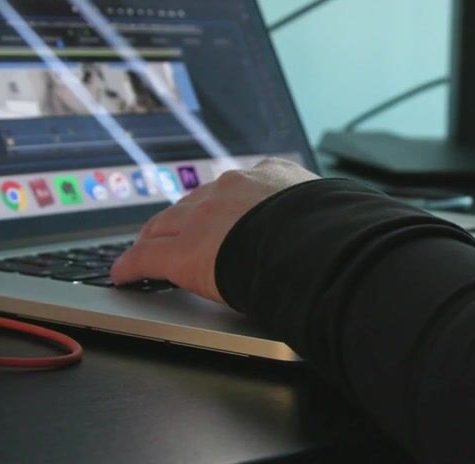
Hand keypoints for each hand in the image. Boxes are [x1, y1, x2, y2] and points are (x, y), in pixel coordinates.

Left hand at [110, 158, 319, 302]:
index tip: (221, 212)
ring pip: (166, 225)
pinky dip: (132, 266)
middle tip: (170, 233)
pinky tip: (124, 275)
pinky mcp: (183, 252)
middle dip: (181, 218)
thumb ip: (325, 216)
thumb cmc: (338, 236)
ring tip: (146, 250)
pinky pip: (146, 257)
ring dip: (155, 238)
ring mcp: (204, 216)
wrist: (318, 246)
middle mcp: (234, 188)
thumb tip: (350, 226)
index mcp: (274, 176)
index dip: (223, 203)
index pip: (238, 187)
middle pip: (194, 202)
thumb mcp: (336, 214)